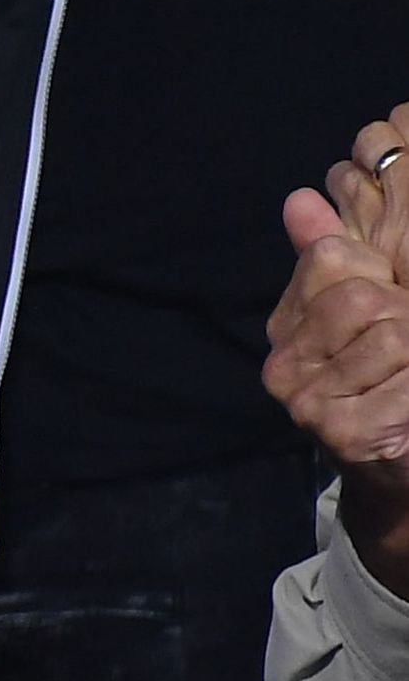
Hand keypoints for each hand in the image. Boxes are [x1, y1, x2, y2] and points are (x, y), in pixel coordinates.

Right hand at [272, 139, 408, 584]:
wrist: (403, 482)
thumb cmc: (394, 393)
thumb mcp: (369, 321)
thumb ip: (335, 263)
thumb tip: (302, 198)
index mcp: (288, 328)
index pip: (332, 259)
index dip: (381, 278)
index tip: (392, 311)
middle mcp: (284, 364)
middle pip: (362, 296)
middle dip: (405, 318)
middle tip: (405, 358)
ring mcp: (306, 401)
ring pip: (389, 334)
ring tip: (408, 382)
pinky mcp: (340, 432)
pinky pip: (402, 382)